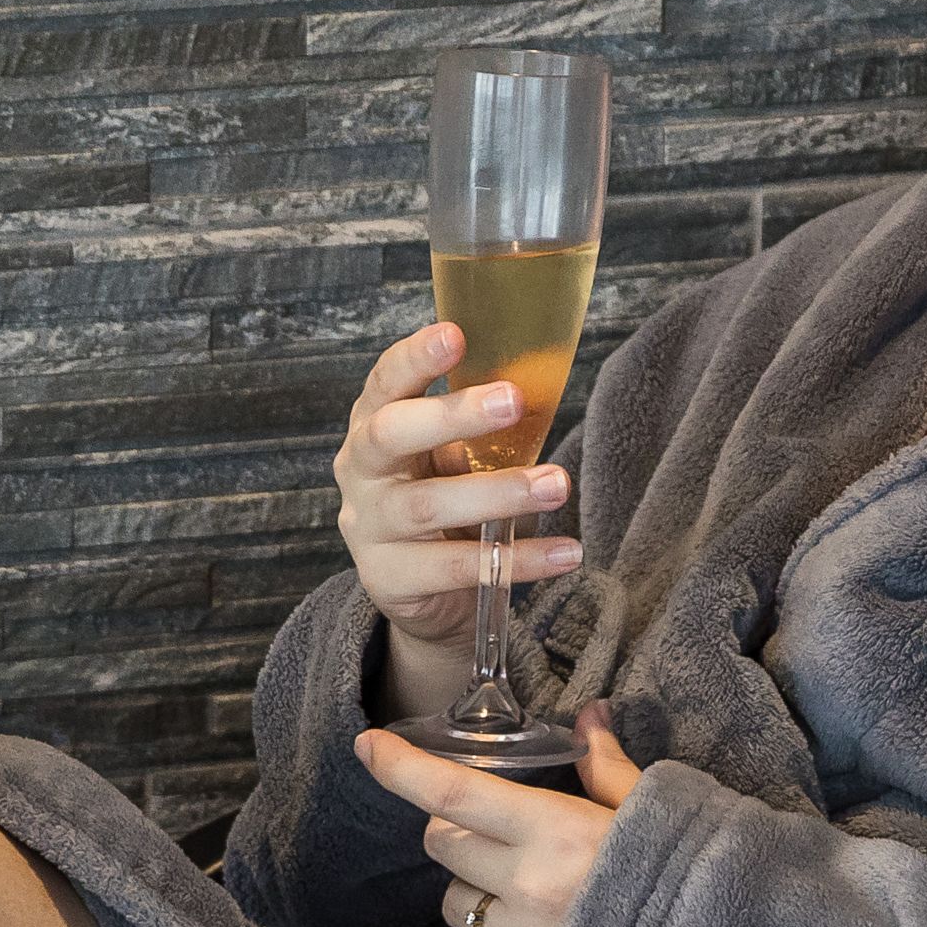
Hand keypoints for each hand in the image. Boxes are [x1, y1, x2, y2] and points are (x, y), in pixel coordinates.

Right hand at [334, 320, 582, 716]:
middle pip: (390, 435)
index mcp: (373, 426)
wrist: (419, 592)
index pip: (385, 383)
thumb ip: (481, 428)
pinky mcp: (389, 580)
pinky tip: (566, 552)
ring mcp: (368, 529)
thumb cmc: (444, 500)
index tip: (456, 334)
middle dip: (452, 415)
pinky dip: (517, 561)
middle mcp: (360, 473)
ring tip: (556, 484)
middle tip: (513, 400)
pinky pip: (455, 569)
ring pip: (428, 506)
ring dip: (499, 492)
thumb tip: (544, 385)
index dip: (415, 358)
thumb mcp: (454, 457)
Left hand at [354, 705, 646, 926]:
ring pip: (459, 909)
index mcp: (556, 832)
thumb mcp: (659, 812)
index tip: (367, 747)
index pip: (453, 795)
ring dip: (483, 895)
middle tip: (500, 831)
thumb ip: (610, 769)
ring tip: (538, 896)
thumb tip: (590, 717)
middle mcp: (528, 888)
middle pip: (444, 847)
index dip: (401, 768)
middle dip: (459, 832)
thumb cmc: (698, 880)